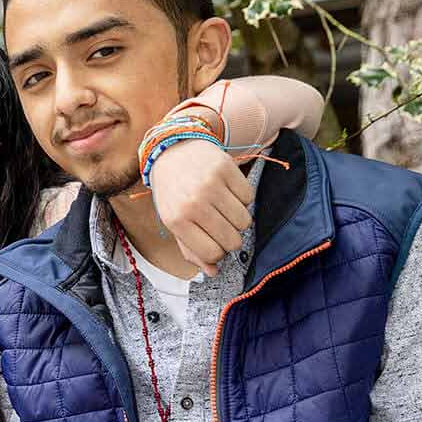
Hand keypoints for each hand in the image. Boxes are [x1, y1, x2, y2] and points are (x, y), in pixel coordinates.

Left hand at [148, 127, 253, 275]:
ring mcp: (211, 185)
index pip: (212, 253)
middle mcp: (194, 203)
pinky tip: (228, 192)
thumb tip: (213, 271)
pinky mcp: (226, 168)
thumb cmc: (173, 191)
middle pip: (231, 240)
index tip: (215, 243)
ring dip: (238, 219)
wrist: (172, 149)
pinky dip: (243, 199)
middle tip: (222, 227)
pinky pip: (249, 197)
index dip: (218, 252)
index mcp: (177, 220)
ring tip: (224, 209)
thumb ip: (191, 249)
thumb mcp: (173, 221)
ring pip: (244, 221)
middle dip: (231, 239)